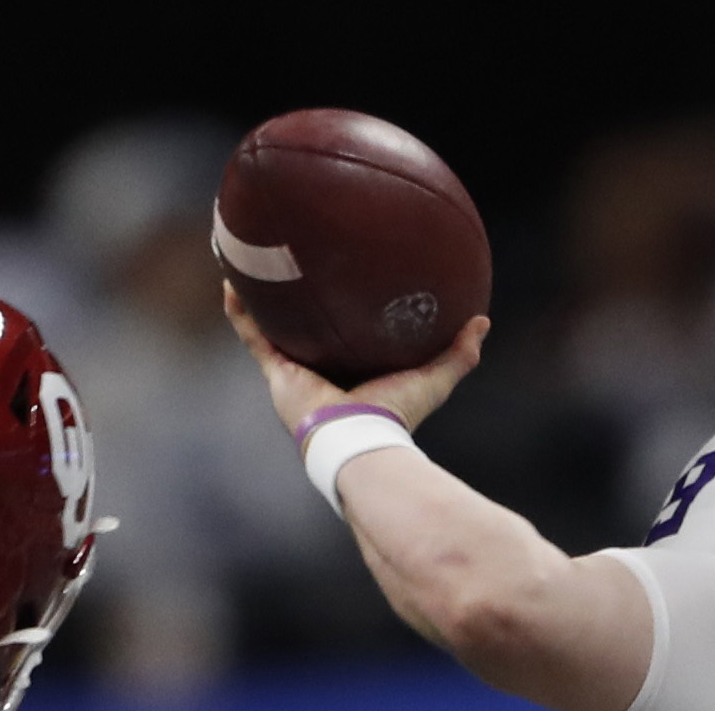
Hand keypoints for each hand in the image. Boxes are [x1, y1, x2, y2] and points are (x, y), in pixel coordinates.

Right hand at [223, 283, 489, 434]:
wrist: (360, 440)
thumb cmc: (397, 416)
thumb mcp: (434, 378)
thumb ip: (459, 352)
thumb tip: (483, 320)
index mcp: (355, 374)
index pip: (347, 339)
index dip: (344, 317)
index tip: (345, 288)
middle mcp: (322, 374)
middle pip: (308, 332)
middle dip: (299, 306)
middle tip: (295, 267)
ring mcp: (296, 374)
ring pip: (273, 329)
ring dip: (261, 300)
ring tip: (251, 265)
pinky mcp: (277, 375)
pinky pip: (253, 335)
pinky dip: (241, 311)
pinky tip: (231, 280)